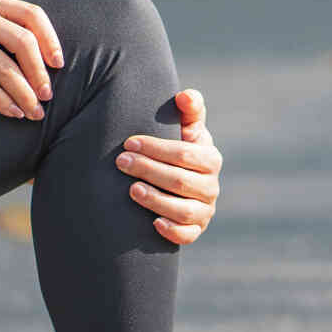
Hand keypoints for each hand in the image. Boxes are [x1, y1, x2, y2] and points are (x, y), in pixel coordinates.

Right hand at [0, 0, 63, 120]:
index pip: (33, 15)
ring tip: (35, 113)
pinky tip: (11, 112)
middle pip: (24, 42)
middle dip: (40, 72)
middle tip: (48, 95)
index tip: (59, 63)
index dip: (51, 39)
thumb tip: (36, 52)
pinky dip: (0, 100)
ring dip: (24, 93)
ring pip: (4, 67)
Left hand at [117, 87, 222, 244]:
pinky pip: (187, 236)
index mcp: (210, 159)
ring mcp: (205, 211)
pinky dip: (171, 230)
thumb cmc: (178, 150)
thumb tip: (184, 95)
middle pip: (180, 181)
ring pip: (184, 210)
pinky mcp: (195, 231)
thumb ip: (189, 109)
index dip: (156, 148)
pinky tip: (152, 223)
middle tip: (121, 162)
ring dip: (156, 200)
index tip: (129, 143)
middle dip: (148, 170)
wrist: (177, 183)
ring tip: (131, 189)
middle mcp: (211, 187)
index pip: (185, 154)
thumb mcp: (186, 129)